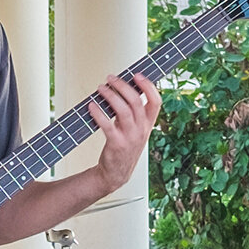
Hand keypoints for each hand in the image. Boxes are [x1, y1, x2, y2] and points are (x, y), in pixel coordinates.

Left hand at [74, 73, 162, 201]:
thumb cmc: (123, 147)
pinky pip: (107, 125)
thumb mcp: (135, 129)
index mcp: (148, 124)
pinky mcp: (116, 144)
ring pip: (123, 110)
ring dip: (111, 96)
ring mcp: (130, 137)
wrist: (116, 173)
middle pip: (136, 101)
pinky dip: (98, 113)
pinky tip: (91, 106)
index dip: (148, 86)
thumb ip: (132, 111)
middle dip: (123, 86)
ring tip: (101, 88)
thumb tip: (121, 87)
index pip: (156, 101)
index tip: (137, 75)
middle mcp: (142, 130)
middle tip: (110, 78)